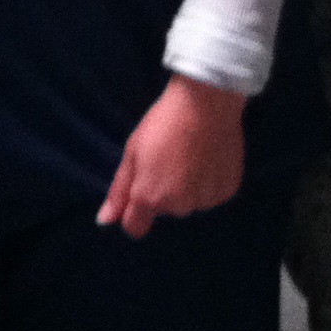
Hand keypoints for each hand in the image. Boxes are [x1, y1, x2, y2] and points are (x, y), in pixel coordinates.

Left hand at [98, 75, 246, 238]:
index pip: (135, 228)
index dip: (134, 212)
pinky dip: (209, 180)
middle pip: (165, 209)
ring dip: (188, 187)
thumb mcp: (133, 152)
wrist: (206, 102)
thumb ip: (119, 191)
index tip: (142, 189)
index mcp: (149, 198)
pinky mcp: (226, 191)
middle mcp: (177, 206)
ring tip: (191, 153)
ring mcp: (204, 200)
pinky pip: (211, 194)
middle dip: (164, 191)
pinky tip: (208, 155)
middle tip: (169, 157)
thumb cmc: (164, 122)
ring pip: (189, 202)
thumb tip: (104, 221)